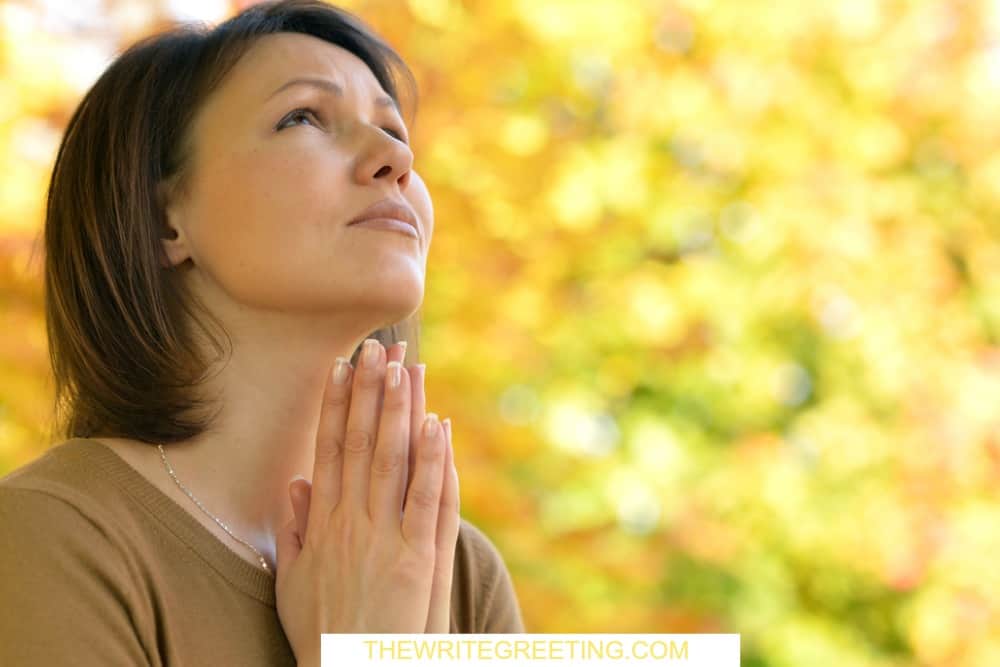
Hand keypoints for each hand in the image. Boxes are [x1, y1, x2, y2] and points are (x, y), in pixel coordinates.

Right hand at [274, 340, 459, 662]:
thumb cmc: (322, 633)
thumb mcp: (289, 582)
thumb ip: (292, 531)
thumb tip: (296, 485)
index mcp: (321, 524)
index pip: (328, 450)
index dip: (335, 405)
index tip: (341, 367)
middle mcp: (350, 522)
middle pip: (360, 443)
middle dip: (370, 392)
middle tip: (378, 348)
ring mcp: (385, 538)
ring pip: (393, 460)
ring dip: (400, 410)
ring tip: (406, 367)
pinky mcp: (418, 559)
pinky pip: (426, 499)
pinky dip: (432, 460)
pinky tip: (436, 424)